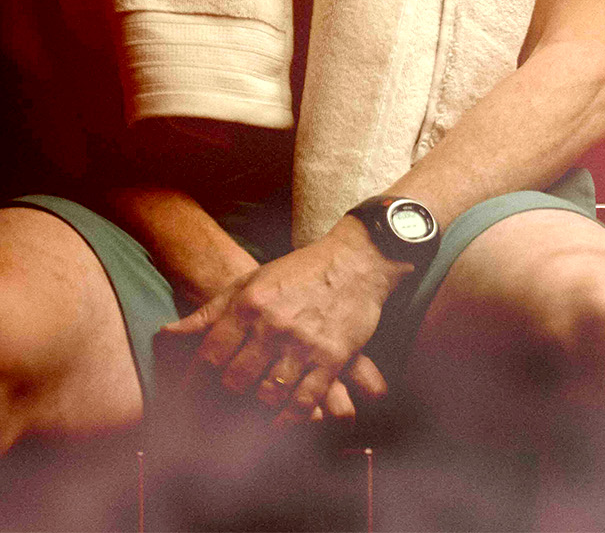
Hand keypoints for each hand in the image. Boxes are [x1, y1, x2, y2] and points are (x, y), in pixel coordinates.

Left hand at [158, 217, 406, 422]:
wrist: (358, 260)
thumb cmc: (299, 272)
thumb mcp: (251, 282)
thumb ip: (211, 312)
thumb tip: (166, 335)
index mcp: (250, 306)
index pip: (209, 357)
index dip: (193, 384)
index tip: (187, 400)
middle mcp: (274, 326)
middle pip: (235, 381)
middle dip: (224, 398)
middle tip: (217, 413)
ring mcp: (305, 344)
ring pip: (268, 394)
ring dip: (255, 410)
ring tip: (247, 418)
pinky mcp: (333, 357)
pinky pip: (304, 400)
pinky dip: (288, 419)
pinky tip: (279, 424)